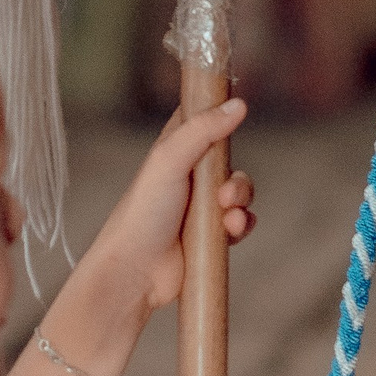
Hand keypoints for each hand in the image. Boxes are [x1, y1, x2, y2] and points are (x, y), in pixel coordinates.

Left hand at [75, 101, 257, 329]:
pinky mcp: (210, 234)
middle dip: (236, 176)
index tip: (237, 109)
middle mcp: (188, 175)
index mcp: (174, 150)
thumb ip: (202, 130)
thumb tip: (239, 104)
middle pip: (230, 159)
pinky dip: (241, 224)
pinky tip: (230, 231)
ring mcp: (199, 206)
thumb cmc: (142, 213)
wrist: (135, 271)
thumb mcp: (169, 160)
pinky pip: (240, 222)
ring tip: (228, 217)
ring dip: (240, 201)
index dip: (219, 113)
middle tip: (225, 193)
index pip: (201, 119)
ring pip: (239, 191)